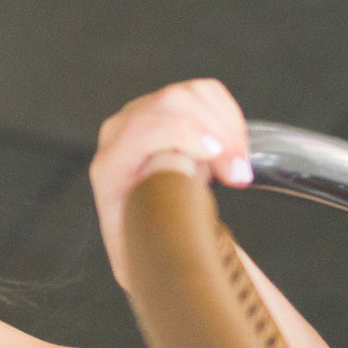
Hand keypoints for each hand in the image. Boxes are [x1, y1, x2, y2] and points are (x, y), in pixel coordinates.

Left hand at [89, 78, 251, 292]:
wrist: (154, 234)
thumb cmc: (148, 247)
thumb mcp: (145, 254)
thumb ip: (155, 220)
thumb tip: (173, 170)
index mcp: (109, 168)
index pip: (139, 132)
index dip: (180, 135)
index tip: (215, 156)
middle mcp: (120, 134)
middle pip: (170, 105)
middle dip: (214, 135)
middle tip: (238, 175)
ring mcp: (145, 115)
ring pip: (191, 95)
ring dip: (227, 128)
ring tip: (238, 170)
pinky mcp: (172, 106)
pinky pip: (207, 93)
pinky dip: (230, 118)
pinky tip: (235, 152)